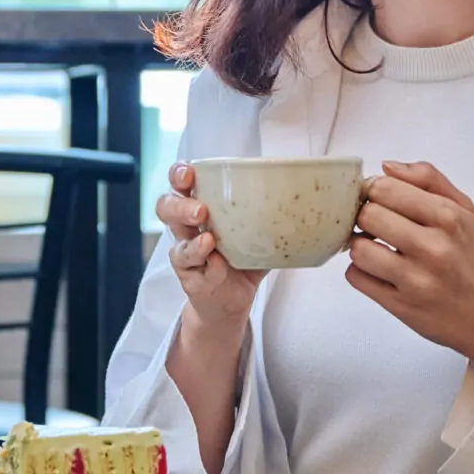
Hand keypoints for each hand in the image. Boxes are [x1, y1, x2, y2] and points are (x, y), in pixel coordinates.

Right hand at [158, 162, 264, 348]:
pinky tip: (216, 261)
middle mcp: (187, 225)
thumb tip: (307, 196)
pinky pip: (189, 264)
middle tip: (202, 208)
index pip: (181, 183)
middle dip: (181, 203)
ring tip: (209, 235)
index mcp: (200, 206)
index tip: (190, 172)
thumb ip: (273, 216)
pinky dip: (204, 261)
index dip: (180, 174)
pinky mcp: (189, 274)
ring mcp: (185, 250)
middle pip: (167, 205)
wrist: (230, 301)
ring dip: (191, 233)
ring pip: (174, 234)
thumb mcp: (258, 234)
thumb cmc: (242, 259)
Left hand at [347, 161, 473, 383]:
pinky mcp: (400, 306)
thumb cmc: (473, 258)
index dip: (374, 190)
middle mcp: (432, 247)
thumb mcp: (465, 210)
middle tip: (376, 224)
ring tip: (376, 247)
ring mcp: (415, 279)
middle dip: (366, 216)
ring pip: (358, 248)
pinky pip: (357, 279)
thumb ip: (428, 180)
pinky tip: (378, 270)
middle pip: (368, 215)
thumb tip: (386, 167)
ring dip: (360, 245)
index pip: (386, 188)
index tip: (378, 198)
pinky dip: (361, 271)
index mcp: (448, 218)